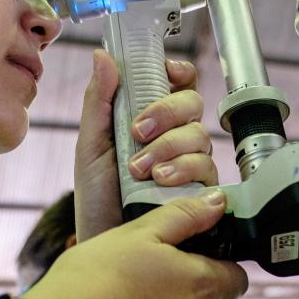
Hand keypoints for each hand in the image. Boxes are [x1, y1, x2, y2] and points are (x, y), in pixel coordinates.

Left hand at [74, 49, 216, 240]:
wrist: (104, 242)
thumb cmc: (97, 197)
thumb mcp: (91, 145)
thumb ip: (99, 100)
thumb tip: (102, 56)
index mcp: (149, 117)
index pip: (177, 82)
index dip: (177, 72)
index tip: (166, 74)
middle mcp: (174, 137)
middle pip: (192, 103)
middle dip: (166, 112)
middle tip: (138, 131)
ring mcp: (189, 163)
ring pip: (199, 135)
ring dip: (168, 147)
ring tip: (140, 169)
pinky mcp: (201, 191)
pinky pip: (207, 167)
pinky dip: (183, 169)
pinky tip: (161, 181)